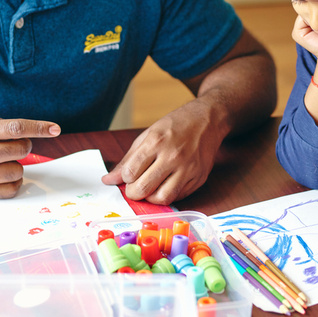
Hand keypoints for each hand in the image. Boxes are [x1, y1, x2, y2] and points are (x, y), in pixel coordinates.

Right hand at [0, 110, 60, 198]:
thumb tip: (19, 129)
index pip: (17, 128)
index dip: (39, 128)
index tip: (55, 129)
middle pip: (21, 149)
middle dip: (23, 145)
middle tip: (12, 145)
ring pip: (18, 170)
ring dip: (16, 164)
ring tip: (2, 161)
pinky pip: (9, 189)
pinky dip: (13, 182)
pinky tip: (5, 175)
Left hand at [102, 101, 220, 203]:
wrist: (208, 120)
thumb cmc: (176, 125)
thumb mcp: (148, 134)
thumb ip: (128, 159)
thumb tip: (109, 180)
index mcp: (156, 142)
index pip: (130, 173)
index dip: (124, 178)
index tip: (128, 175)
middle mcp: (173, 156)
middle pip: (144, 189)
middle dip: (133, 193)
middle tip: (135, 187)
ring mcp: (188, 169)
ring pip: (162, 198)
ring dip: (151, 198)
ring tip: (151, 188)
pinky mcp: (199, 178)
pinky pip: (179, 196)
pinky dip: (168, 194)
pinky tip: (166, 184)